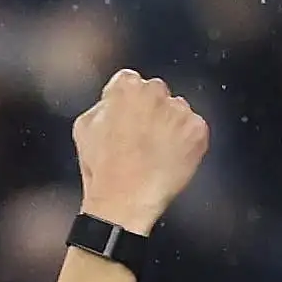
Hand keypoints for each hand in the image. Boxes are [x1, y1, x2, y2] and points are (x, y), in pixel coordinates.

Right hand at [73, 70, 208, 232]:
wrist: (125, 199)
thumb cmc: (103, 169)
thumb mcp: (84, 127)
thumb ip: (102, 105)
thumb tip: (112, 104)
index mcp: (127, 86)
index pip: (130, 83)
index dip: (126, 104)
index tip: (126, 119)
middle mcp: (156, 92)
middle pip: (156, 94)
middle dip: (151, 111)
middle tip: (142, 139)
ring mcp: (180, 111)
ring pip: (178, 112)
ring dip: (170, 126)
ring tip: (156, 154)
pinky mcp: (197, 131)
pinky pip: (195, 131)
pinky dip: (186, 143)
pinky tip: (170, 159)